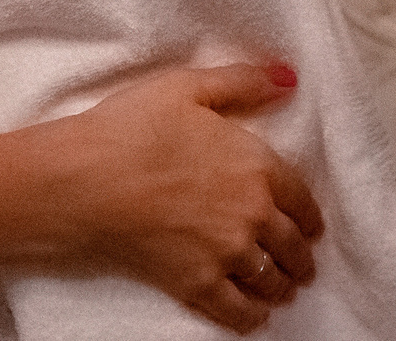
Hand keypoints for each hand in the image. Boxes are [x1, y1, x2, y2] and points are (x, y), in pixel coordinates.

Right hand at [26, 63, 322, 333]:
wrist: (84, 180)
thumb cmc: (131, 129)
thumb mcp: (189, 88)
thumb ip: (243, 83)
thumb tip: (288, 78)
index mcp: (257, 166)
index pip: (302, 201)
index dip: (310, 217)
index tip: (311, 228)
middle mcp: (252, 215)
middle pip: (292, 246)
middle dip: (301, 258)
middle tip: (303, 266)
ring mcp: (226, 254)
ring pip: (271, 280)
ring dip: (281, 286)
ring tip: (282, 289)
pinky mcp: (195, 285)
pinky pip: (238, 312)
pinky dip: (251, 317)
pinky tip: (253, 315)